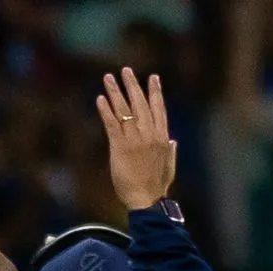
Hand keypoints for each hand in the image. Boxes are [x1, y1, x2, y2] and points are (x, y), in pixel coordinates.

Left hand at [95, 69, 176, 209]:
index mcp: (162, 137)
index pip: (159, 109)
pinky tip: (100, 98)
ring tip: (108, 78)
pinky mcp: (119, 147)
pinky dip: (105, 110)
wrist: (146, 199)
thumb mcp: (169, 165)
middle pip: (140, 103)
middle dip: (132, 85)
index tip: (153, 77)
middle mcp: (149, 134)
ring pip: (124, 110)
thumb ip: (170, 150)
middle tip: (125, 70)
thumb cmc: (157, 186)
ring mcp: (134, 139)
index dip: (155, 92)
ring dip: (115, 92)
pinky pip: (111, 124)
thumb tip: (172, 140)